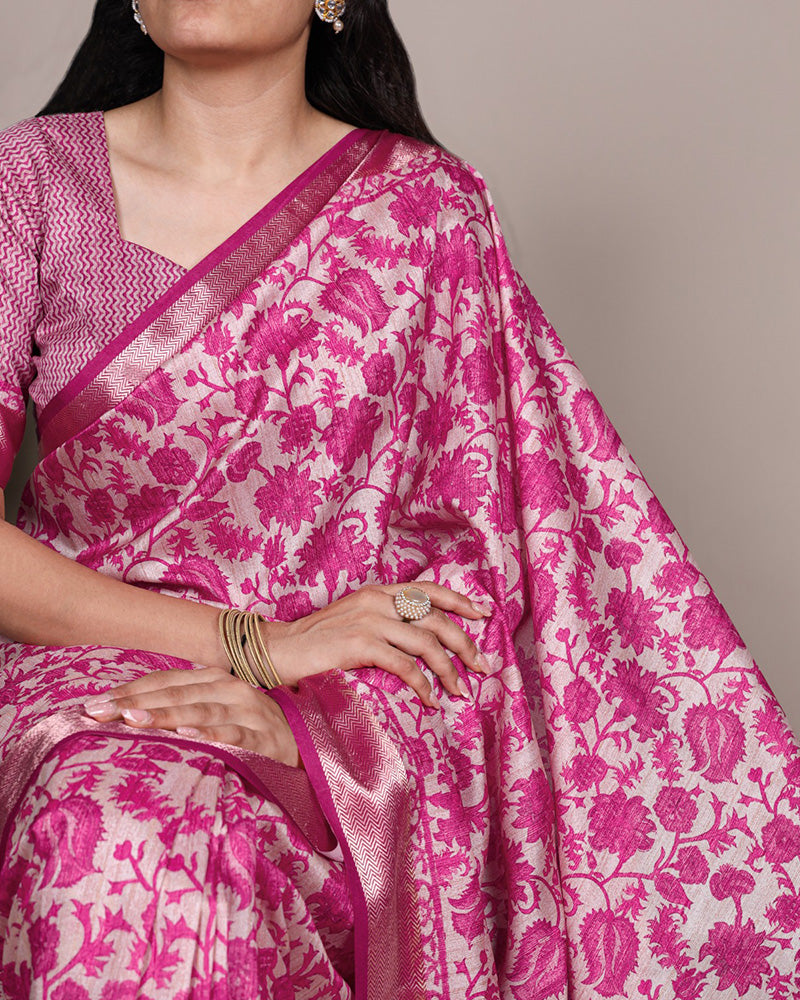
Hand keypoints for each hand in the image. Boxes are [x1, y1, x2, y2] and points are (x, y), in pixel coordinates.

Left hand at [82, 667, 300, 766]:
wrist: (306, 745)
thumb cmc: (253, 729)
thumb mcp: (218, 710)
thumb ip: (183, 706)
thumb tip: (129, 712)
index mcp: (215, 680)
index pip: (165, 681)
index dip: (129, 690)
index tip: (93, 704)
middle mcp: (231, 690)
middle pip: (176, 692)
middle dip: (134, 702)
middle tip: (98, 712)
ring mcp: (249, 712)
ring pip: (200, 710)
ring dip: (165, 713)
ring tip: (132, 719)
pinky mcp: (264, 738)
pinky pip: (233, 734)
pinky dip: (209, 733)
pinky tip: (185, 735)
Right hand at [262, 582, 492, 708]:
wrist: (277, 649)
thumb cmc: (314, 642)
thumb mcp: (353, 620)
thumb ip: (383, 622)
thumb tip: (419, 643)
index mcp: (377, 592)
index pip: (427, 590)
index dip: (459, 601)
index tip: (483, 614)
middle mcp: (376, 601)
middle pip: (435, 617)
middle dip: (464, 643)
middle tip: (481, 666)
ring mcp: (369, 620)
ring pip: (426, 642)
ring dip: (449, 669)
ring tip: (460, 690)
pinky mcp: (360, 644)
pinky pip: (405, 666)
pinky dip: (423, 684)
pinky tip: (430, 699)